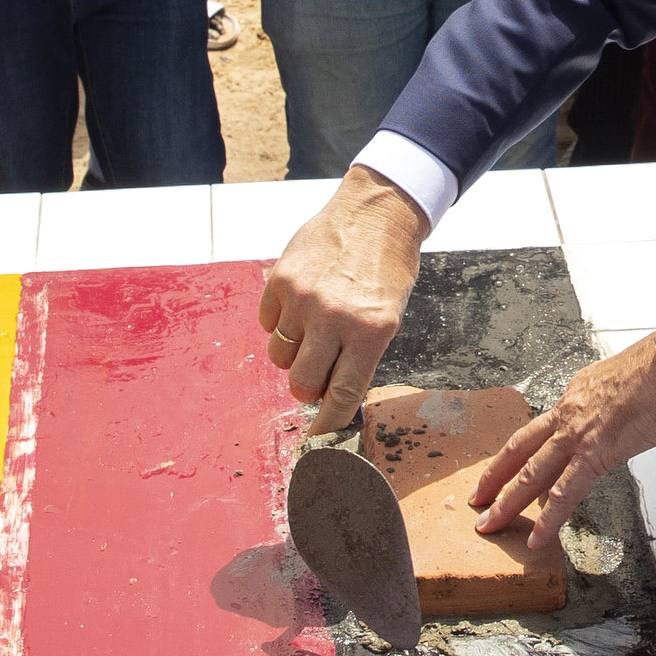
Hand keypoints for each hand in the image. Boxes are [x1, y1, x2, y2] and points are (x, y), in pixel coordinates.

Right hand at [262, 170, 428, 430]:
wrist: (374, 213)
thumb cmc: (387, 269)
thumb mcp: (389, 315)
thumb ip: (360, 355)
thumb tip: (332, 397)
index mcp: (371, 331)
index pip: (342, 393)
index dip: (328, 424)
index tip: (320, 442)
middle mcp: (334, 317)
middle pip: (301, 383)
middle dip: (306, 388)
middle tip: (316, 373)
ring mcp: (303, 298)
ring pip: (279, 356)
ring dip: (292, 354)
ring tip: (311, 330)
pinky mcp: (280, 280)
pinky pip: (267, 324)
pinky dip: (279, 323)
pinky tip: (299, 305)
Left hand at [471, 334, 655, 560]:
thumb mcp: (620, 383)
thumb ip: (609, 405)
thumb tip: (614, 417)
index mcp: (573, 397)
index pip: (539, 429)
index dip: (519, 450)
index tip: (508, 465)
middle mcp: (566, 415)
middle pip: (520, 451)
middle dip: (495, 478)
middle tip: (477, 498)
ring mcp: (576, 436)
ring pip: (531, 475)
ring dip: (507, 503)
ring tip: (489, 525)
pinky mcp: (595, 455)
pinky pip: (565, 494)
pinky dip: (549, 521)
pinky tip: (537, 540)